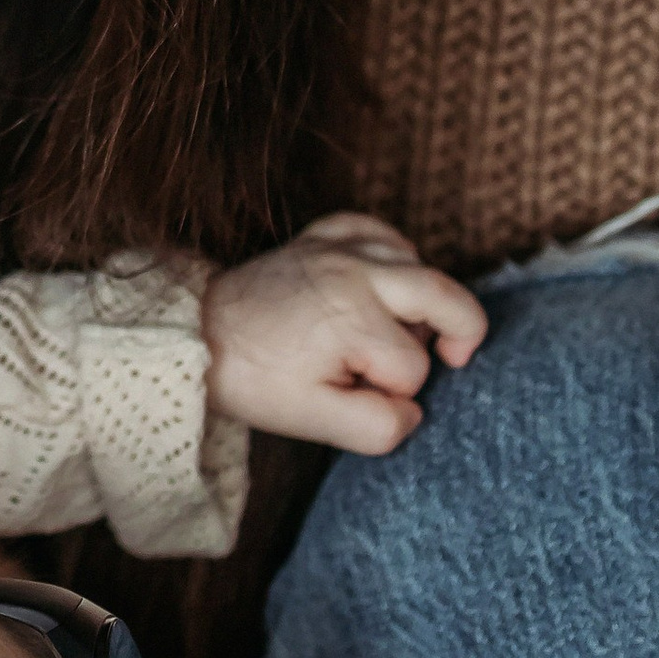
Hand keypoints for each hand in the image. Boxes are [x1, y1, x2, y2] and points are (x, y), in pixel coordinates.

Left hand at [204, 210, 486, 454]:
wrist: (196, 336)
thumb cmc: (255, 379)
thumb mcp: (314, 419)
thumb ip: (378, 426)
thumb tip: (414, 409)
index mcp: (353, 319)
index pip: (413, 368)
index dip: (396, 392)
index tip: (355, 394)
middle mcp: (355, 272)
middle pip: (446, 297)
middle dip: (462, 332)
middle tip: (454, 358)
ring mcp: (339, 247)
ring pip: (419, 263)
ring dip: (424, 298)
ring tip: (401, 329)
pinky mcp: (322, 235)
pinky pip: (380, 232)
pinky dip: (395, 255)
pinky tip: (385, 283)